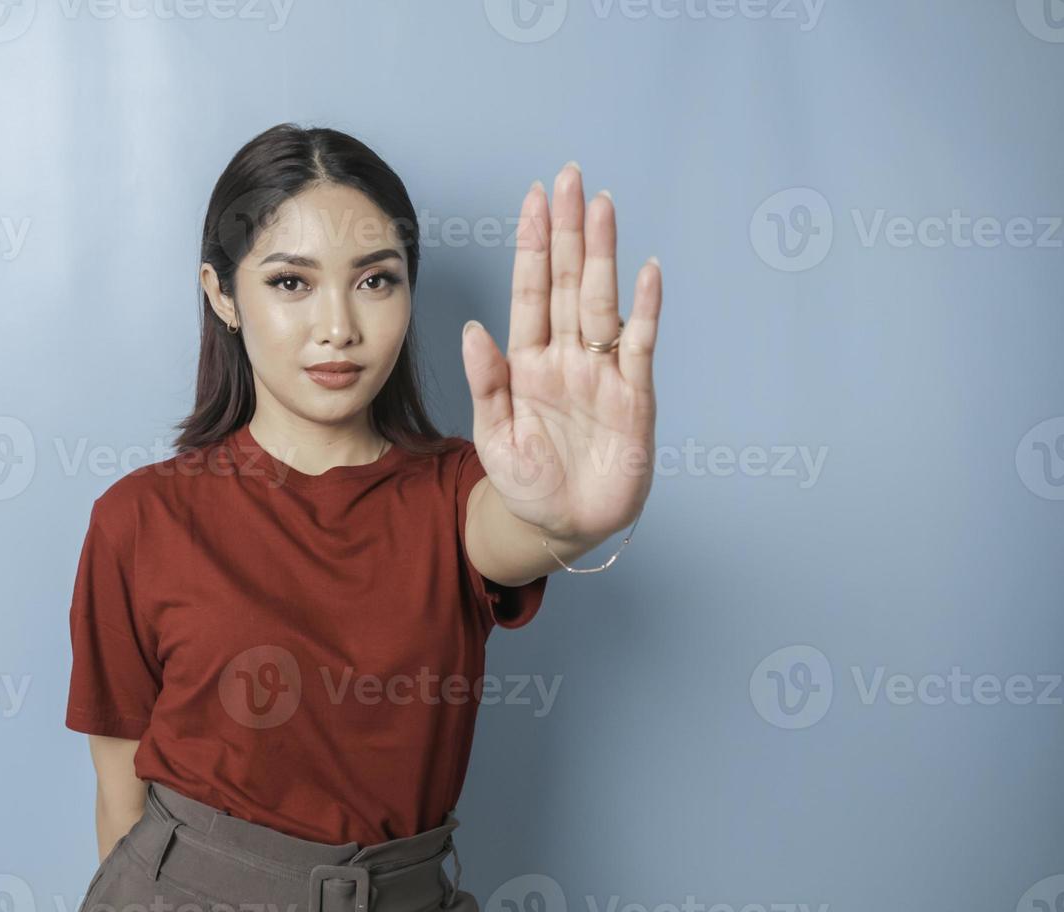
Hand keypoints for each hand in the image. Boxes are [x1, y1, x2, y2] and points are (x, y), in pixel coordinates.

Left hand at [461, 162, 662, 541]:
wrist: (559, 528)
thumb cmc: (524, 483)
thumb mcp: (494, 435)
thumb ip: (485, 383)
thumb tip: (471, 328)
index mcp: (528, 362)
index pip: (530, 291)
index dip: (533, 246)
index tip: (533, 200)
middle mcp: (566, 357)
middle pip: (570, 283)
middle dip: (568, 231)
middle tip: (569, 177)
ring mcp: (602, 374)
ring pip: (603, 302)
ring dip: (603, 255)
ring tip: (601, 207)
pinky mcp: (634, 398)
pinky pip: (639, 345)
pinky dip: (645, 309)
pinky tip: (647, 271)